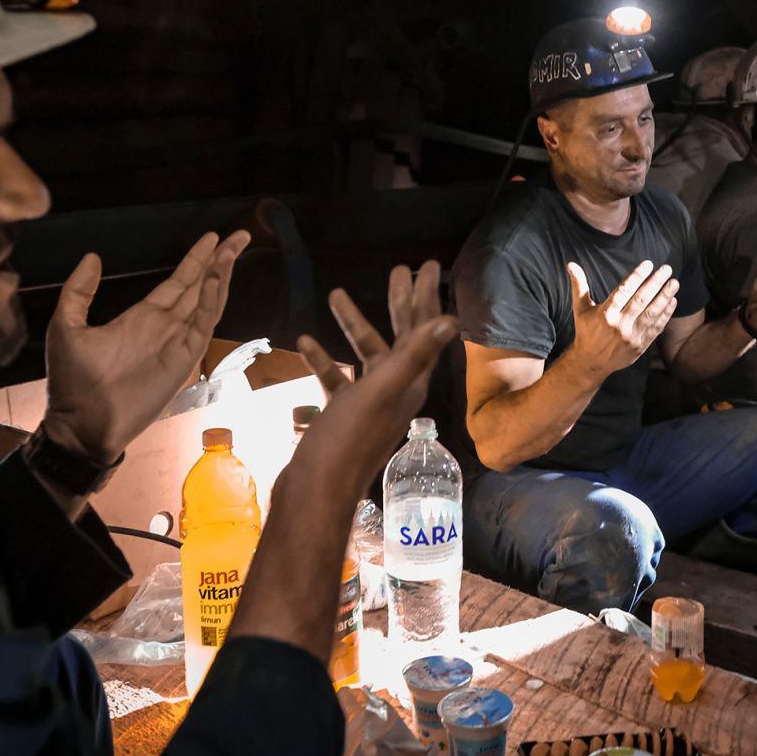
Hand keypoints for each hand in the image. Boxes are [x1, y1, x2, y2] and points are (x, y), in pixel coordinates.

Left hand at [41, 230, 249, 462]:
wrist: (81, 423)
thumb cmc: (71, 381)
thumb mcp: (66, 327)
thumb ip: (79, 291)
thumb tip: (92, 256)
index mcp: (142, 317)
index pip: (178, 282)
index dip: (196, 260)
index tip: (212, 238)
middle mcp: (165, 326)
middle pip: (200, 287)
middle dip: (219, 260)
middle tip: (239, 235)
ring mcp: (176, 343)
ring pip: (207, 303)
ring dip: (221, 276)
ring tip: (232, 251)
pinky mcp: (182, 360)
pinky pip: (201, 326)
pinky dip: (210, 302)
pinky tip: (216, 280)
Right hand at [292, 262, 457, 497]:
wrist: (316, 491)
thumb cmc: (348, 441)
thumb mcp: (382, 392)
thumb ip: (414, 356)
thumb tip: (452, 320)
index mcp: (410, 383)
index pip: (424, 330)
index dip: (427, 297)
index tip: (429, 264)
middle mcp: (396, 391)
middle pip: (402, 337)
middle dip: (401, 302)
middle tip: (399, 268)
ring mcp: (369, 404)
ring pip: (367, 354)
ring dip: (354, 324)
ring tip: (336, 294)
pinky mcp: (344, 416)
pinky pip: (337, 380)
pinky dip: (324, 359)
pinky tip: (304, 342)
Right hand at [564, 259, 680, 375]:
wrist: (591, 362)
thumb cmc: (586, 331)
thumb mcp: (580, 309)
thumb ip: (579, 286)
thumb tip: (571, 264)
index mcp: (605, 313)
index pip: (624, 290)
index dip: (637, 276)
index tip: (648, 264)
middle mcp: (619, 325)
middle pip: (641, 300)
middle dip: (656, 283)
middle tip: (667, 269)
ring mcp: (631, 336)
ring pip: (652, 313)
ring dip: (665, 297)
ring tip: (674, 283)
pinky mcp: (640, 346)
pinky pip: (656, 328)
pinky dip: (665, 315)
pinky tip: (672, 302)